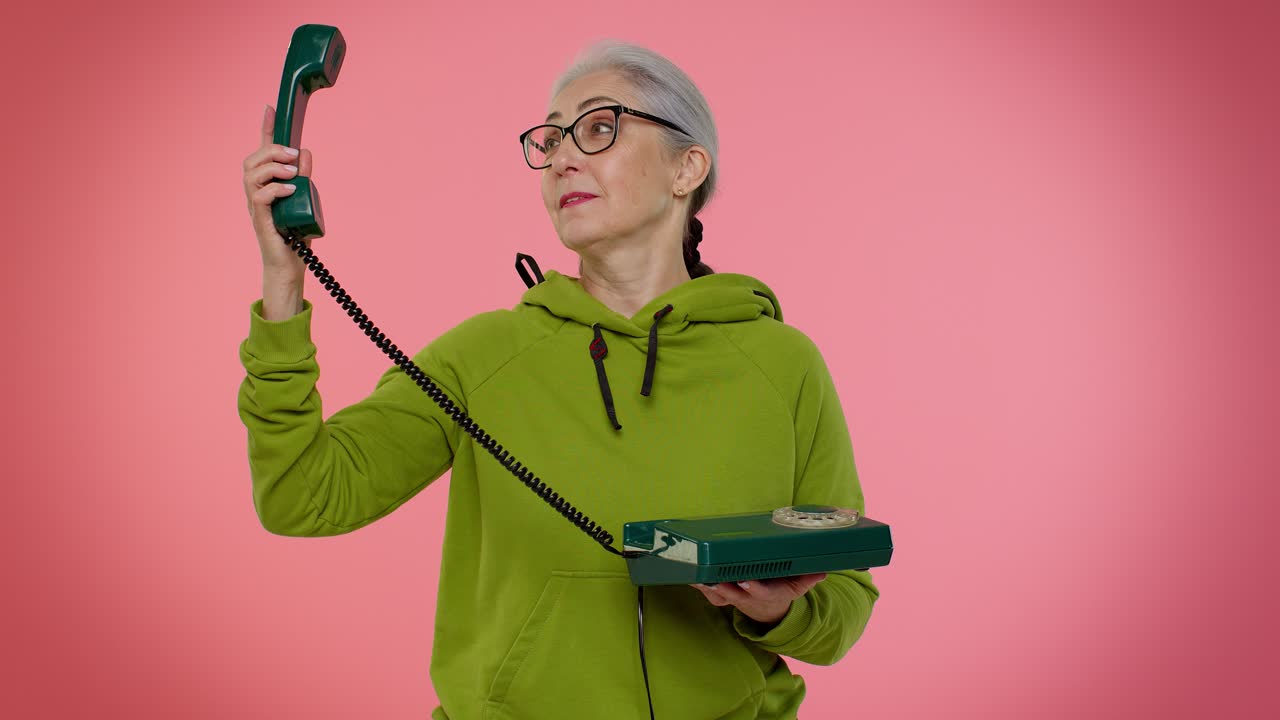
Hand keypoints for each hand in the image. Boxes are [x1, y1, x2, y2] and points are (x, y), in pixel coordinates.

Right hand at [242, 104, 314, 274]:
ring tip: (293, 173)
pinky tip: (290, 189)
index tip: (269, 108)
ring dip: (273, 167)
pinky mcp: (260, 220)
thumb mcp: (305, 199)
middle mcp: (256, 193)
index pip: (262, 153)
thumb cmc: (296, 235)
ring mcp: (256, 206)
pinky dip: (275, 189)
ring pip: (251, 174)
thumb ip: (304, 177)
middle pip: (251, 160)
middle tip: (294, 155)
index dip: (265, 129)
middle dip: (272, 149)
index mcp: (267, 185)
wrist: (291, 266)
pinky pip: (259, 197)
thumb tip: (305, 152)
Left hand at [691, 573, 826, 625]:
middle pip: (733, 594)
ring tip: (695, 576)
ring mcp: (733, 597)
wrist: (768, 611)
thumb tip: (824, 571)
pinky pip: (707, 591)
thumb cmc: (781, 591)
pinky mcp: (722, 594)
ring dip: (705, 586)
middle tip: (713, 579)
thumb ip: (809, 578)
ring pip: (716, 594)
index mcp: (767, 594)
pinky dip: (697, 584)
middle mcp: (747, 597)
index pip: (760, 592)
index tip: (746, 582)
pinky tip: (687, 573)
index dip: (753, 588)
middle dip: (723, 587)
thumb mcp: (798, 586)